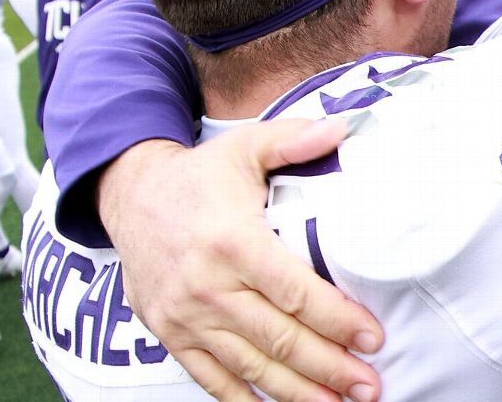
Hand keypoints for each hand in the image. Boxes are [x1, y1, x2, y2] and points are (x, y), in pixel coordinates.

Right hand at [99, 119, 382, 401]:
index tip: (372, 338)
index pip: (293, 292)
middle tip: (370, 386)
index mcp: (232, 242)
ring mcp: (186, 317)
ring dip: (297, 392)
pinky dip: (245, 399)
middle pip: (277, 338)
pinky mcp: (171, 334)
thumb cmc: (199, 175)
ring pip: (249, 366)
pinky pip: (210, 378)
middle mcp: (207, 286)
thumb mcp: (244, 146)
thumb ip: (295, 138)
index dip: (336, 319)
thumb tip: (347, 126)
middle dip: (328, 367)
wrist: (129, 196)